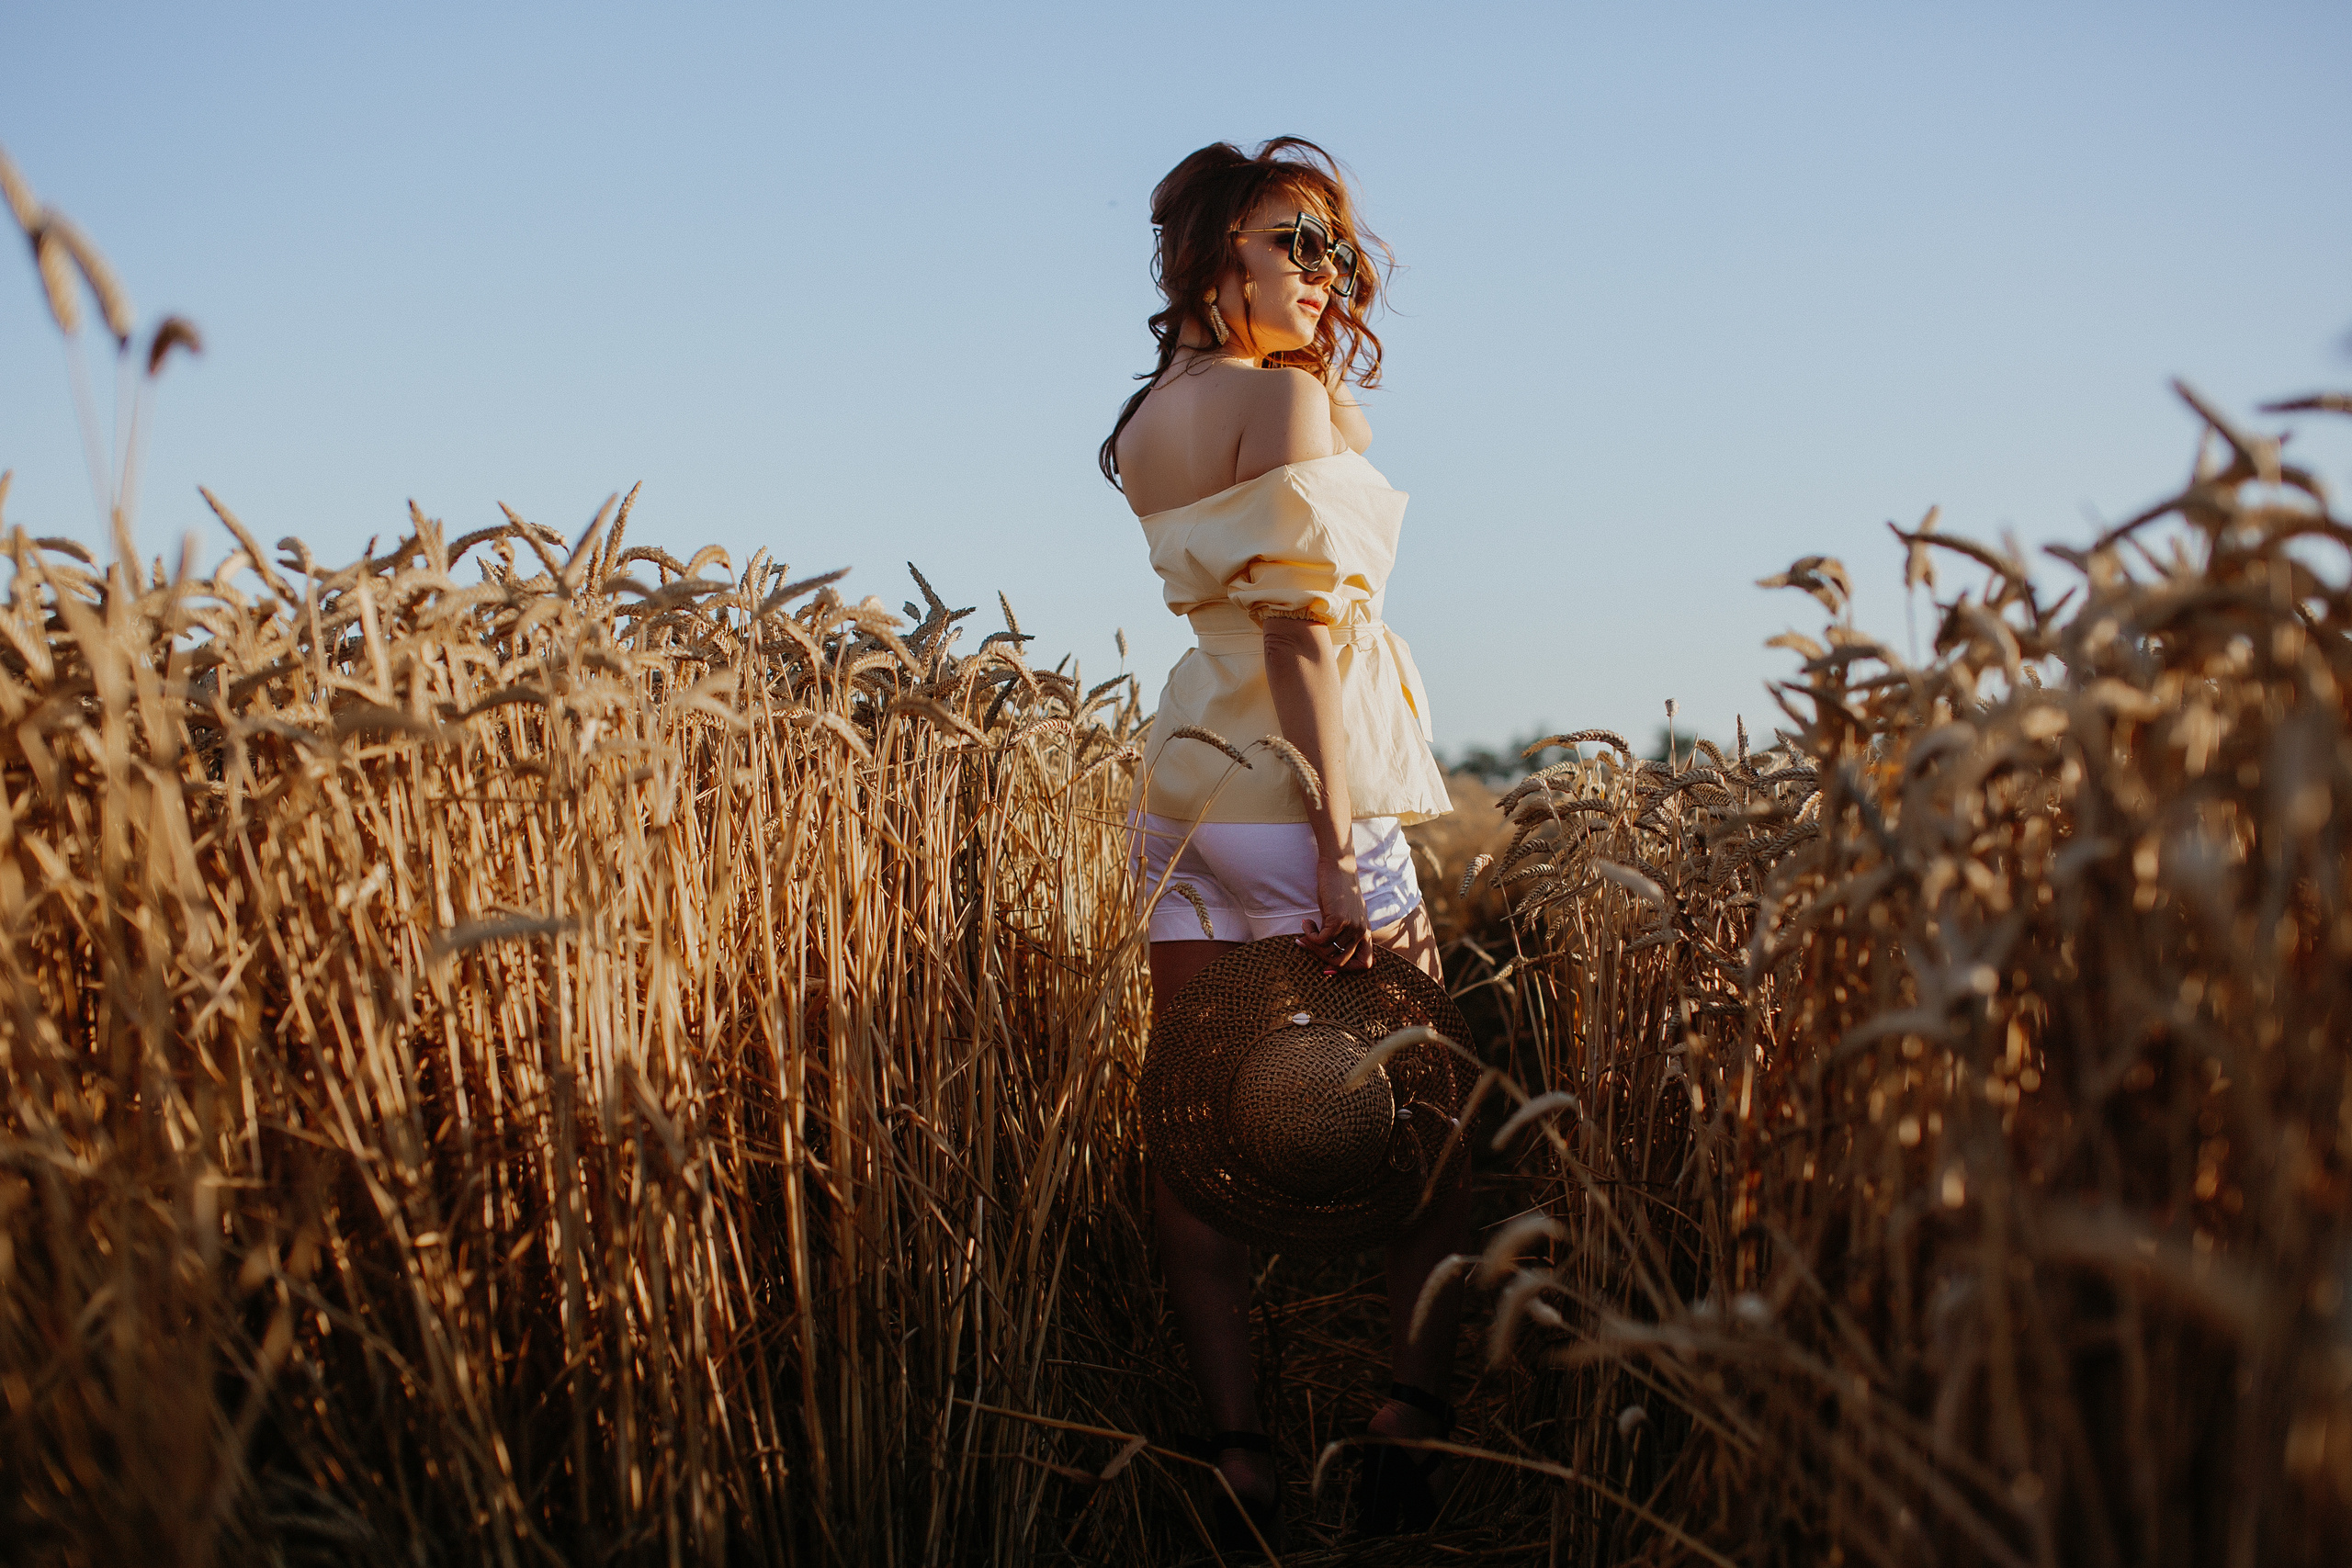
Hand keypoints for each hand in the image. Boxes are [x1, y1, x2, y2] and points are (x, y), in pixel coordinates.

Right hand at [1298, 855, 1373, 971]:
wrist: (1338, 868)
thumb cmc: (1338, 890)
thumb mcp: (1345, 914)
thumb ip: (1342, 932)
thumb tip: (1324, 952)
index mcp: (1366, 932)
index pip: (1365, 964)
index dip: (1347, 970)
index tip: (1328, 965)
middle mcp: (1362, 932)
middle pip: (1341, 962)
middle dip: (1321, 956)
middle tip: (1308, 943)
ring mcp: (1352, 927)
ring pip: (1328, 952)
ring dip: (1312, 943)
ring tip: (1307, 928)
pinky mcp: (1339, 920)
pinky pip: (1320, 940)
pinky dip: (1309, 935)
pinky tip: (1307, 923)